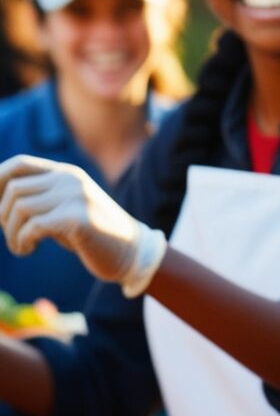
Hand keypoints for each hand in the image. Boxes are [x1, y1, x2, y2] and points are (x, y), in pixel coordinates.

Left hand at [0, 155, 165, 296]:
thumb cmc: (92, 234)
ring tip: (21, 246)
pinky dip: (21, 242)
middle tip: (14, 236)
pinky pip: (32, 227)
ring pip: (19, 208)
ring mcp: (76, 196)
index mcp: (66, 173)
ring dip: (11, 233)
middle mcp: (70, 179)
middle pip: (13, 189)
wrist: (132, 251)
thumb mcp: (65, 208)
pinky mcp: (79, 218)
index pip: (18, 164)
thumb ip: (40, 199)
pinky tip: (29, 250)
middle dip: (2, 216)